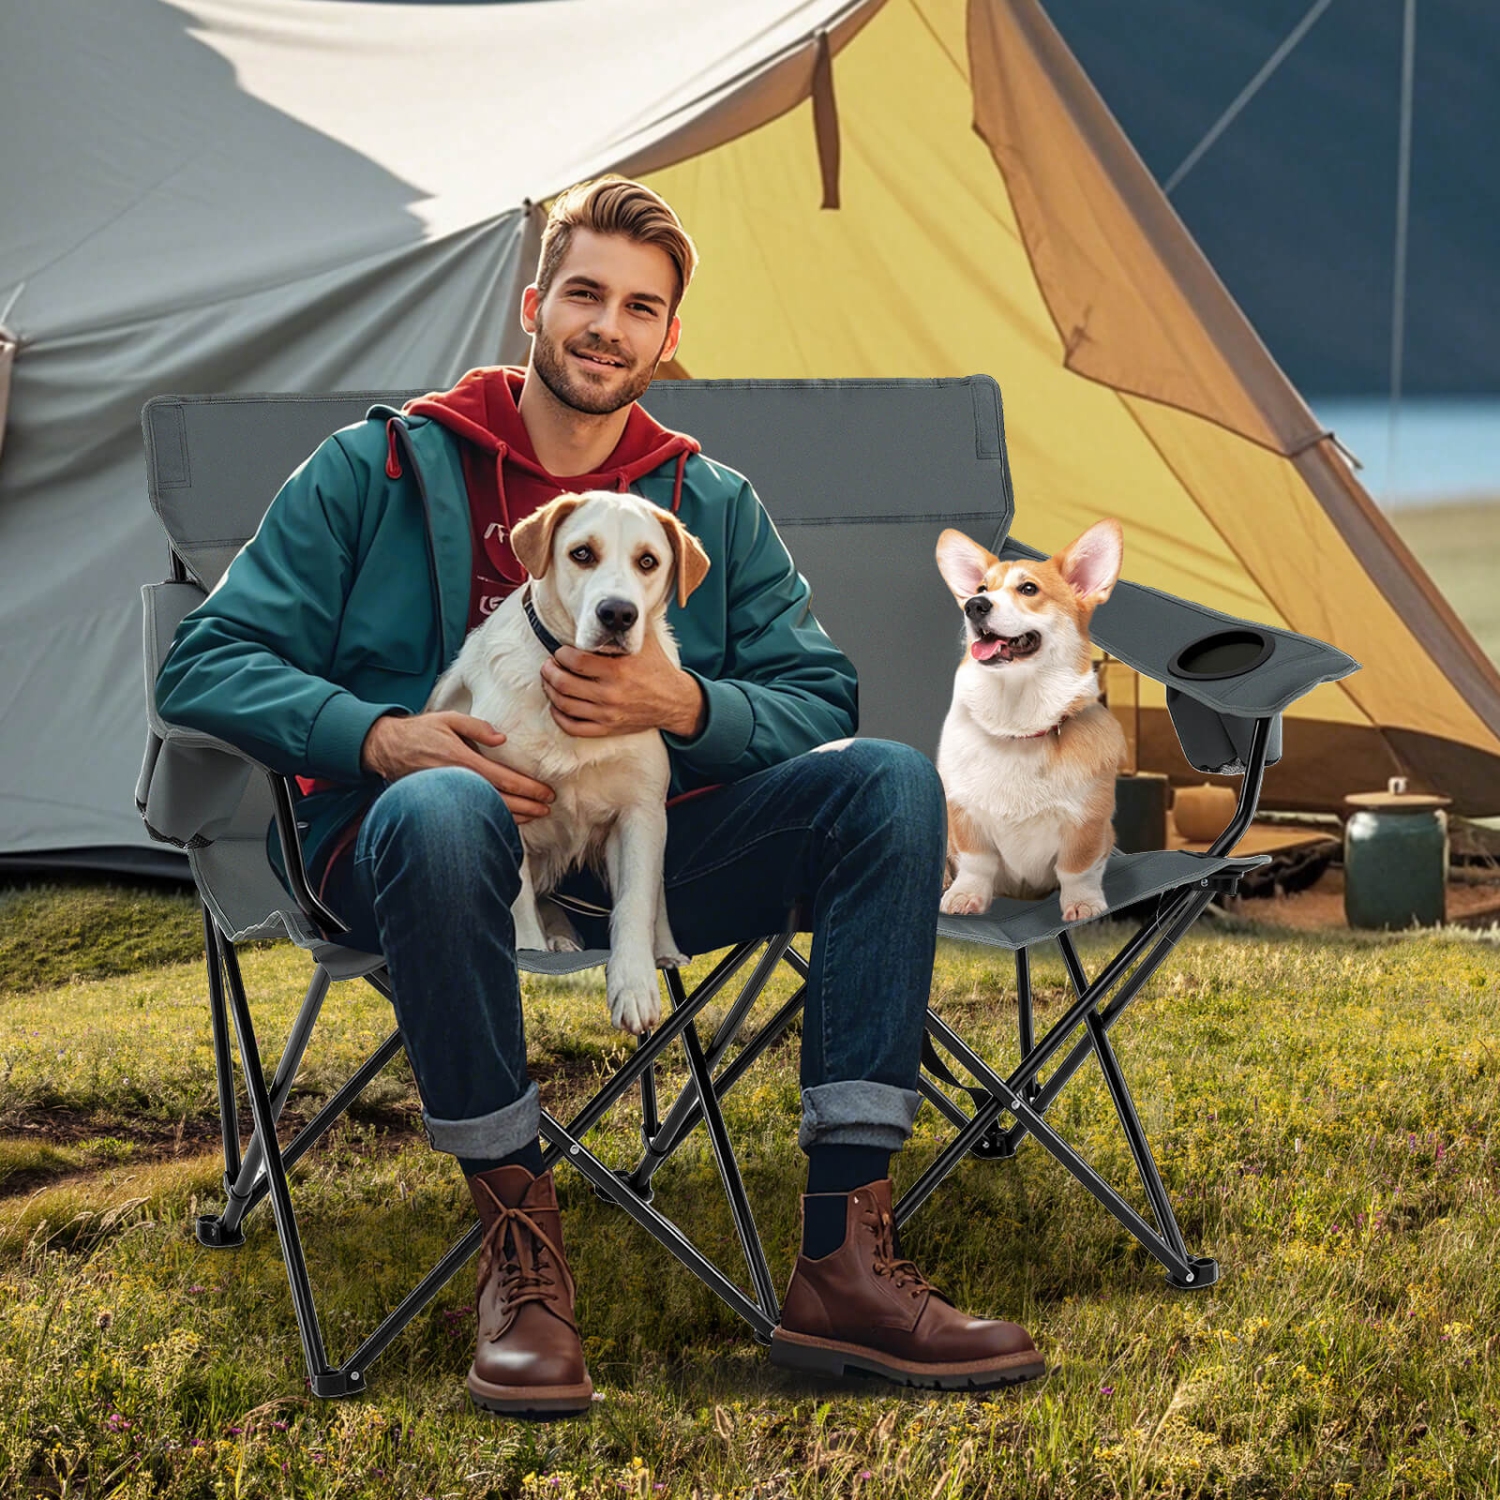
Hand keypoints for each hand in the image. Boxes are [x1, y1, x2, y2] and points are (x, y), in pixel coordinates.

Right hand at [360, 711, 554, 822]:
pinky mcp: (444, 803)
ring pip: (488, 812)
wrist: (387, 750)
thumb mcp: (448, 719)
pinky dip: (494, 819)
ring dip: (515, 816)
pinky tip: (510, 820)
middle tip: (548, 807)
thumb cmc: (421, 732)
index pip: (503, 778)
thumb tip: (501, 738)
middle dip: (528, 806)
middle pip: (500, 801)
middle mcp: (458, 781)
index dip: (528, 788)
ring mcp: (450, 795)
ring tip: (536, 815)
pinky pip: (473, 815)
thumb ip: (476, 726)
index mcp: (462, 759)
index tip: (546, 793)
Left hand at [540, 633, 705, 738]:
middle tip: (549, 665)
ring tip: (550, 681)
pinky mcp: (607, 728)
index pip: (575, 661)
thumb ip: (625, 626)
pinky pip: (573, 727)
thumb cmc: (656, 667)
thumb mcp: (645, 641)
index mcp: (618, 669)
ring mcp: (608, 714)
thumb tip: (607, 607)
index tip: (561, 651)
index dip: (561, 654)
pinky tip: (558, 705)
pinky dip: (559, 717)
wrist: (674, 700)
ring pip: (564, 705)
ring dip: (550, 691)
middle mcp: (611, 693)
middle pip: (564, 684)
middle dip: (549, 672)